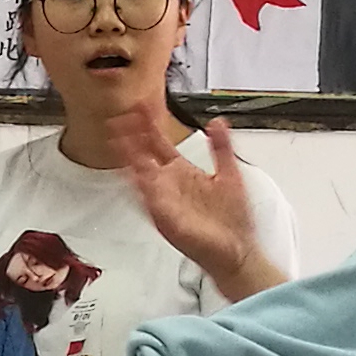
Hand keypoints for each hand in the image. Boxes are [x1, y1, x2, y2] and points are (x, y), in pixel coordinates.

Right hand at [111, 109, 270, 296]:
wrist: (237, 250)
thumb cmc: (232, 220)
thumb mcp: (230, 173)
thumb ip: (222, 147)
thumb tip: (217, 122)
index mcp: (182, 172)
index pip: (159, 143)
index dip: (149, 124)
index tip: (141, 105)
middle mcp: (169, 185)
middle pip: (142, 154)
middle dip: (130, 135)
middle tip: (120, 115)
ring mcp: (165, 201)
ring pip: (140, 174)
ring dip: (128, 157)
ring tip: (117, 138)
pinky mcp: (166, 218)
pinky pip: (150, 199)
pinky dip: (142, 186)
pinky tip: (136, 171)